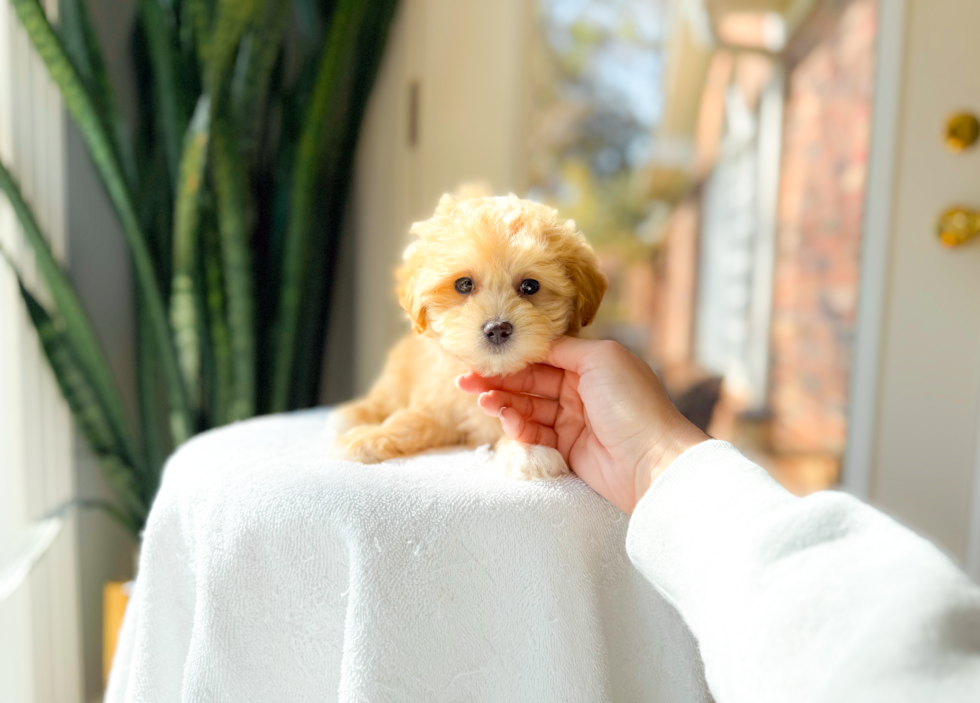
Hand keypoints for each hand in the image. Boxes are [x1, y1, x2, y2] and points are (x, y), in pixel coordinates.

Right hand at [457, 337, 706, 512]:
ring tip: (481, 400)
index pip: (543, 355)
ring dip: (502, 403)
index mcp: (592, 364)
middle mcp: (581, 390)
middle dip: (498, 380)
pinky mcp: (567, 450)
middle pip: (530, 381)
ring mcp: (574, 421)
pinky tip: (504, 419)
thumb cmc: (632, 403)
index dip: (513, 355)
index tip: (483, 353)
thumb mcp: (600, 358)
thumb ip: (563, 347)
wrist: (651, 461)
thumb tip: (534, 340)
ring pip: (528, 408)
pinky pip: (534, 435)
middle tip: (466, 380)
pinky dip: (517, 426)